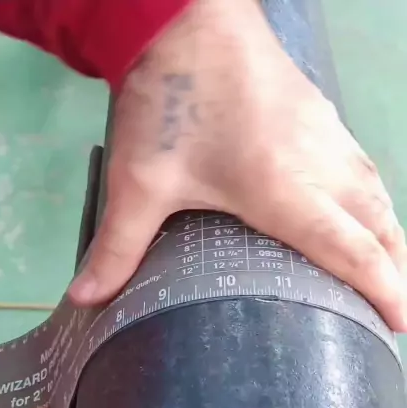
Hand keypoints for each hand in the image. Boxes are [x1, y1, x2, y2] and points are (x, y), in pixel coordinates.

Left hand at [69, 0, 406, 330]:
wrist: (186, 15)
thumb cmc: (170, 101)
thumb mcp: (138, 182)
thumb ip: (117, 247)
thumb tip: (82, 299)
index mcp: (287, 193)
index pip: (353, 251)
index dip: (385, 292)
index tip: (400, 327)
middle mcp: (321, 167)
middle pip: (378, 226)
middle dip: (396, 272)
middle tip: (397, 313)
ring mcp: (326, 136)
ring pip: (377, 194)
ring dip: (390, 235)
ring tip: (391, 269)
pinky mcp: (319, 114)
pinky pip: (363, 168)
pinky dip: (374, 200)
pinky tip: (361, 208)